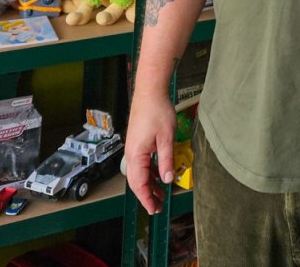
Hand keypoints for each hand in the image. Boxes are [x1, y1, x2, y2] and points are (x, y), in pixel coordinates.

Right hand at [124, 91, 175, 214]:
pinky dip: (150, 171)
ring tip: (161, 193)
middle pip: (137, 181)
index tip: (154, 209)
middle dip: (147, 194)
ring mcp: (134, 147)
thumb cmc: (157, 111)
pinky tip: (160, 173)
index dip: (147, 198)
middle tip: (158, 206)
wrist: (150, 91)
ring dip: (150, 183)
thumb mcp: (166, 137)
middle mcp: (132, 153)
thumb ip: (166, 160)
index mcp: (136, 154)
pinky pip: (143, 162)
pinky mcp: (138, 141)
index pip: (139, 184)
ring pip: (140, 172)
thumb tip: (168, 180)